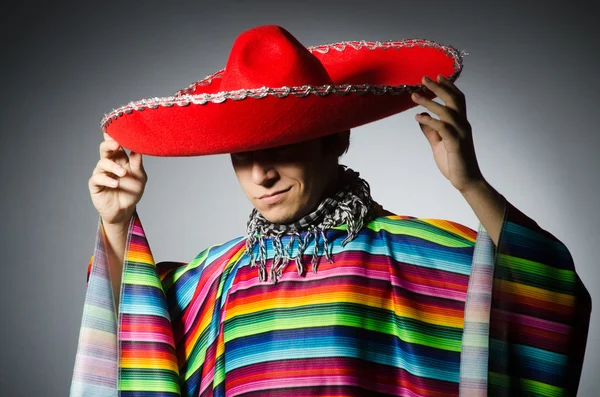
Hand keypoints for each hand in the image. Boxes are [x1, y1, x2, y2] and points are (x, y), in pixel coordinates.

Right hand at [88, 132, 147, 226]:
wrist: (125, 210)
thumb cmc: (132, 191)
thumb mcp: (140, 177)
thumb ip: (138, 164)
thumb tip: (139, 148)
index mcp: (120, 159)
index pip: (116, 144)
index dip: (114, 136)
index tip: (117, 128)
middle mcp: (109, 164)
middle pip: (105, 149)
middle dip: (109, 144)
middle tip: (116, 144)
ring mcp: (101, 173)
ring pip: (102, 163)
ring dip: (113, 167)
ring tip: (123, 173)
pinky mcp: (96, 185)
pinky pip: (98, 178)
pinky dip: (107, 180)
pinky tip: (115, 184)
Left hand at [411, 74, 483, 192]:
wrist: (466, 181)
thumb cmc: (454, 162)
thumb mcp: (438, 144)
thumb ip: (430, 131)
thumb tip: (420, 117)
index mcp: (460, 123)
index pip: (457, 99)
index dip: (448, 86)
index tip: (437, 76)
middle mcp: (463, 125)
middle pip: (454, 99)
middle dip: (439, 87)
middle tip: (424, 78)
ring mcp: (461, 134)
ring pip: (447, 111)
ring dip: (429, 102)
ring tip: (414, 96)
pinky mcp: (456, 144)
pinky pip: (442, 128)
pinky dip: (429, 120)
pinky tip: (418, 117)